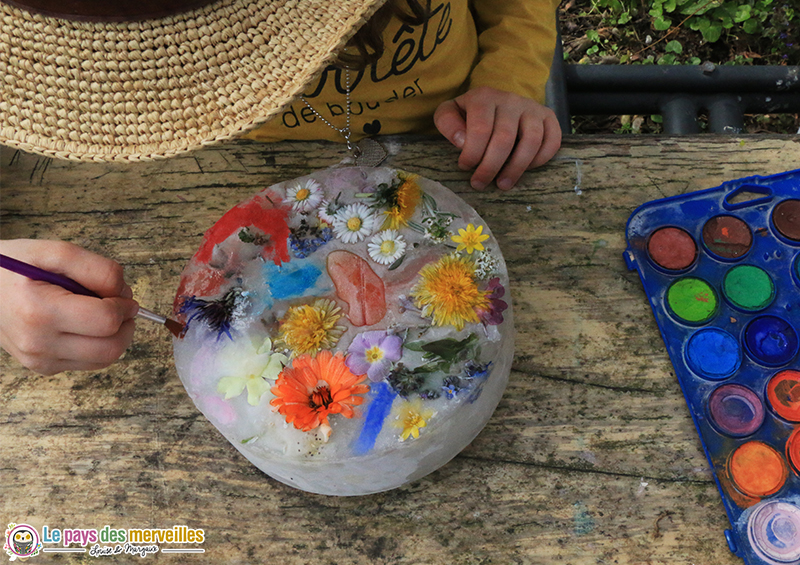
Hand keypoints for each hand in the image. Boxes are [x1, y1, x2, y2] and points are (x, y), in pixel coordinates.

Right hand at [0, 239, 138, 374]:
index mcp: (39, 312)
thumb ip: (96, 268)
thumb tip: (123, 292)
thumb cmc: (13, 266)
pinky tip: (85, 324)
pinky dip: (98, 344)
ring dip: (115, 336)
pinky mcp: (43, 367)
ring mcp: (39, 360)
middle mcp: (38, 343)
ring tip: (101, 311)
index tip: (122, 294)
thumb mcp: (54, 251)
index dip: (124, 305)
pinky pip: (89, 362)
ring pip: (104, 359)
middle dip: (125, 324)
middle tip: (119, 303)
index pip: (106, 321)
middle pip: (111, 348)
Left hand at [434, 86, 561, 189]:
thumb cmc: (470, 114)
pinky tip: (524, 170)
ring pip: (531, 141)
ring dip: (516, 168)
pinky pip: (552, 141)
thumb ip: (448, 123)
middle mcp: (511, 99)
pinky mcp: (548, 117)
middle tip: (480, 184)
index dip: (472, 153)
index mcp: (484, 97)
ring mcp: (532, 108)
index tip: (465, 167)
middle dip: (490, 167)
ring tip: (502, 184)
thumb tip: (462, 141)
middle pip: (504, 138)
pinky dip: (540, 160)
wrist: (495, 102)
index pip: (481, 128)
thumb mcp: (450, 112)